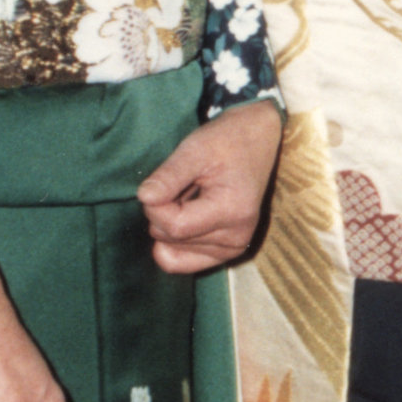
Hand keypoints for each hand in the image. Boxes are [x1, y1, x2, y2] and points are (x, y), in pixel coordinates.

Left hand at [137, 99, 281, 272]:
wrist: (257, 139)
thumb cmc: (227, 141)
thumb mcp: (195, 149)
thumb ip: (169, 176)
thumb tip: (144, 198)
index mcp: (233, 212)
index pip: (175, 226)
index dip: (155, 205)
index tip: (162, 181)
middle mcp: (237, 238)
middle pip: (171, 239)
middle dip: (164, 211)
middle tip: (184, 184)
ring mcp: (233, 249)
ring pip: (172, 249)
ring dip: (172, 222)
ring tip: (193, 196)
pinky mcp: (226, 252)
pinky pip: (182, 262)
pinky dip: (175, 240)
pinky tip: (188, 216)